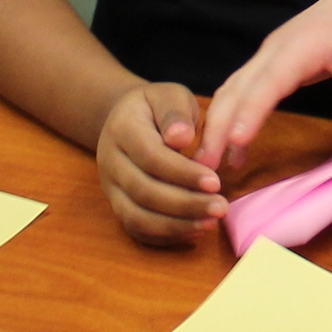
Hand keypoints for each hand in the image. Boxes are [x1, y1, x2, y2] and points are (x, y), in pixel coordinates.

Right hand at [95, 80, 223, 247]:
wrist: (125, 120)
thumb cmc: (155, 107)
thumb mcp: (167, 95)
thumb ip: (175, 113)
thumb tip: (182, 137)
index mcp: (122, 130)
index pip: (150, 157)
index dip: (183, 173)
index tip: (215, 181)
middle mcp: (110, 162)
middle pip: (144, 192)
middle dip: (185, 204)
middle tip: (221, 207)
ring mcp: (111, 188)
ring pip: (137, 217)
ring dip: (176, 225)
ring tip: (210, 223)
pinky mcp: (119, 206)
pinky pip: (137, 230)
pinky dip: (166, 236)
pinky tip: (195, 230)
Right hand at [204, 0, 331, 169]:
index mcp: (298, 48)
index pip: (266, 85)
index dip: (250, 114)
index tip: (235, 142)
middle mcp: (274, 50)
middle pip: (234, 90)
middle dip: (217, 128)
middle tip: (207, 168)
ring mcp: (269, 54)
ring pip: (231, 90)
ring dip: (217, 124)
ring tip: (210, 164)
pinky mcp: (272, 61)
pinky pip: (242, 89)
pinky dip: (231, 115)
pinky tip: (233, 144)